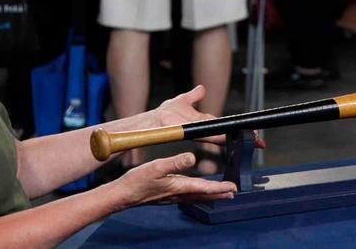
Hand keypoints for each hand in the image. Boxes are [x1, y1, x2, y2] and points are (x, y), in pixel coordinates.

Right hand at [111, 153, 236, 206]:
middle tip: (232, 193)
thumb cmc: (137, 182)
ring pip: (196, 197)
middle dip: (219, 194)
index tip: (232, 187)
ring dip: (210, 195)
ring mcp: (172, 197)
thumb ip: (175, 162)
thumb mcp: (156, 167)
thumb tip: (191, 157)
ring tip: (220, 193)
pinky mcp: (167, 196)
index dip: (219, 188)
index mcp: (178, 187)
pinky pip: (187, 196)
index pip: (204, 188)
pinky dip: (197, 194)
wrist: (123, 195)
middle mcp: (178, 194)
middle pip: (204, 195)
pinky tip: (195, 191)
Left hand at [153, 85, 264, 148]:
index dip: (240, 130)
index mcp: (203, 123)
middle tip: (260, 141)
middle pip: (227, 132)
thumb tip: (202, 89)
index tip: (256, 135)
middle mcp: (202, 128)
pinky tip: (229, 138)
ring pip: (221, 134)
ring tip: (252, 141)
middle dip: (244, 136)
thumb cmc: (164, 115)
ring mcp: (196, 130)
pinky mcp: (188, 130)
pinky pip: (206, 132)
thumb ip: (193, 96)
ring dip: (236, 137)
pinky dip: (219, 136)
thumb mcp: (181, 101)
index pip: (225, 127)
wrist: (149, 122)